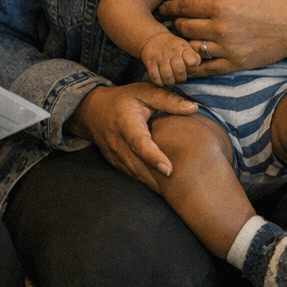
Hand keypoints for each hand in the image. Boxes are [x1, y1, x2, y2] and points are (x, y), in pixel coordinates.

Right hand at [67, 83, 198, 186]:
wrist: (93, 111)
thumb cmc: (124, 100)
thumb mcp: (144, 92)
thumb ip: (168, 100)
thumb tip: (193, 108)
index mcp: (126, 123)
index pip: (139, 143)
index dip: (153, 157)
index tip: (168, 170)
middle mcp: (118, 142)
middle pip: (137, 165)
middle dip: (156, 179)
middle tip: (179, 190)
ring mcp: (114, 155)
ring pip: (134, 173)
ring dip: (152, 184)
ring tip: (174, 194)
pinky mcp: (115, 163)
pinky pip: (131, 175)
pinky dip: (145, 182)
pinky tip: (161, 189)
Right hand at [140, 30, 201, 85]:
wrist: (154, 39)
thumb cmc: (174, 47)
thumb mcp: (186, 47)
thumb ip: (193, 57)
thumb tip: (196, 68)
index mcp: (183, 48)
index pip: (192, 61)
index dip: (192, 69)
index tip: (189, 70)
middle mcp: (172, 52)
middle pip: (180, 71)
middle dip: (180, 79)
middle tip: (179, 79)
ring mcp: (160, 57)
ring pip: (167, 76)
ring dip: (170, 82)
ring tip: (171, 80)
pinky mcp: (150, 61)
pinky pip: (154, 76)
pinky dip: (159, 82)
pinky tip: (161, 80)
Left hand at [158, 0, 286, 73]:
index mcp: (222, 5)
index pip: (185, 6)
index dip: (170, 6)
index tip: (164, 7)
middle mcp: (221, 29)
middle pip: (184, 28)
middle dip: (174, 23)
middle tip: (171, 21)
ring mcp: (227, 49)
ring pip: (191, 48)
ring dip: (182, 43)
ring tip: (178, 38)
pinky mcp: (235, 64)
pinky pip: (206, 68)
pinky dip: (194, 64)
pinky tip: (189, 59)